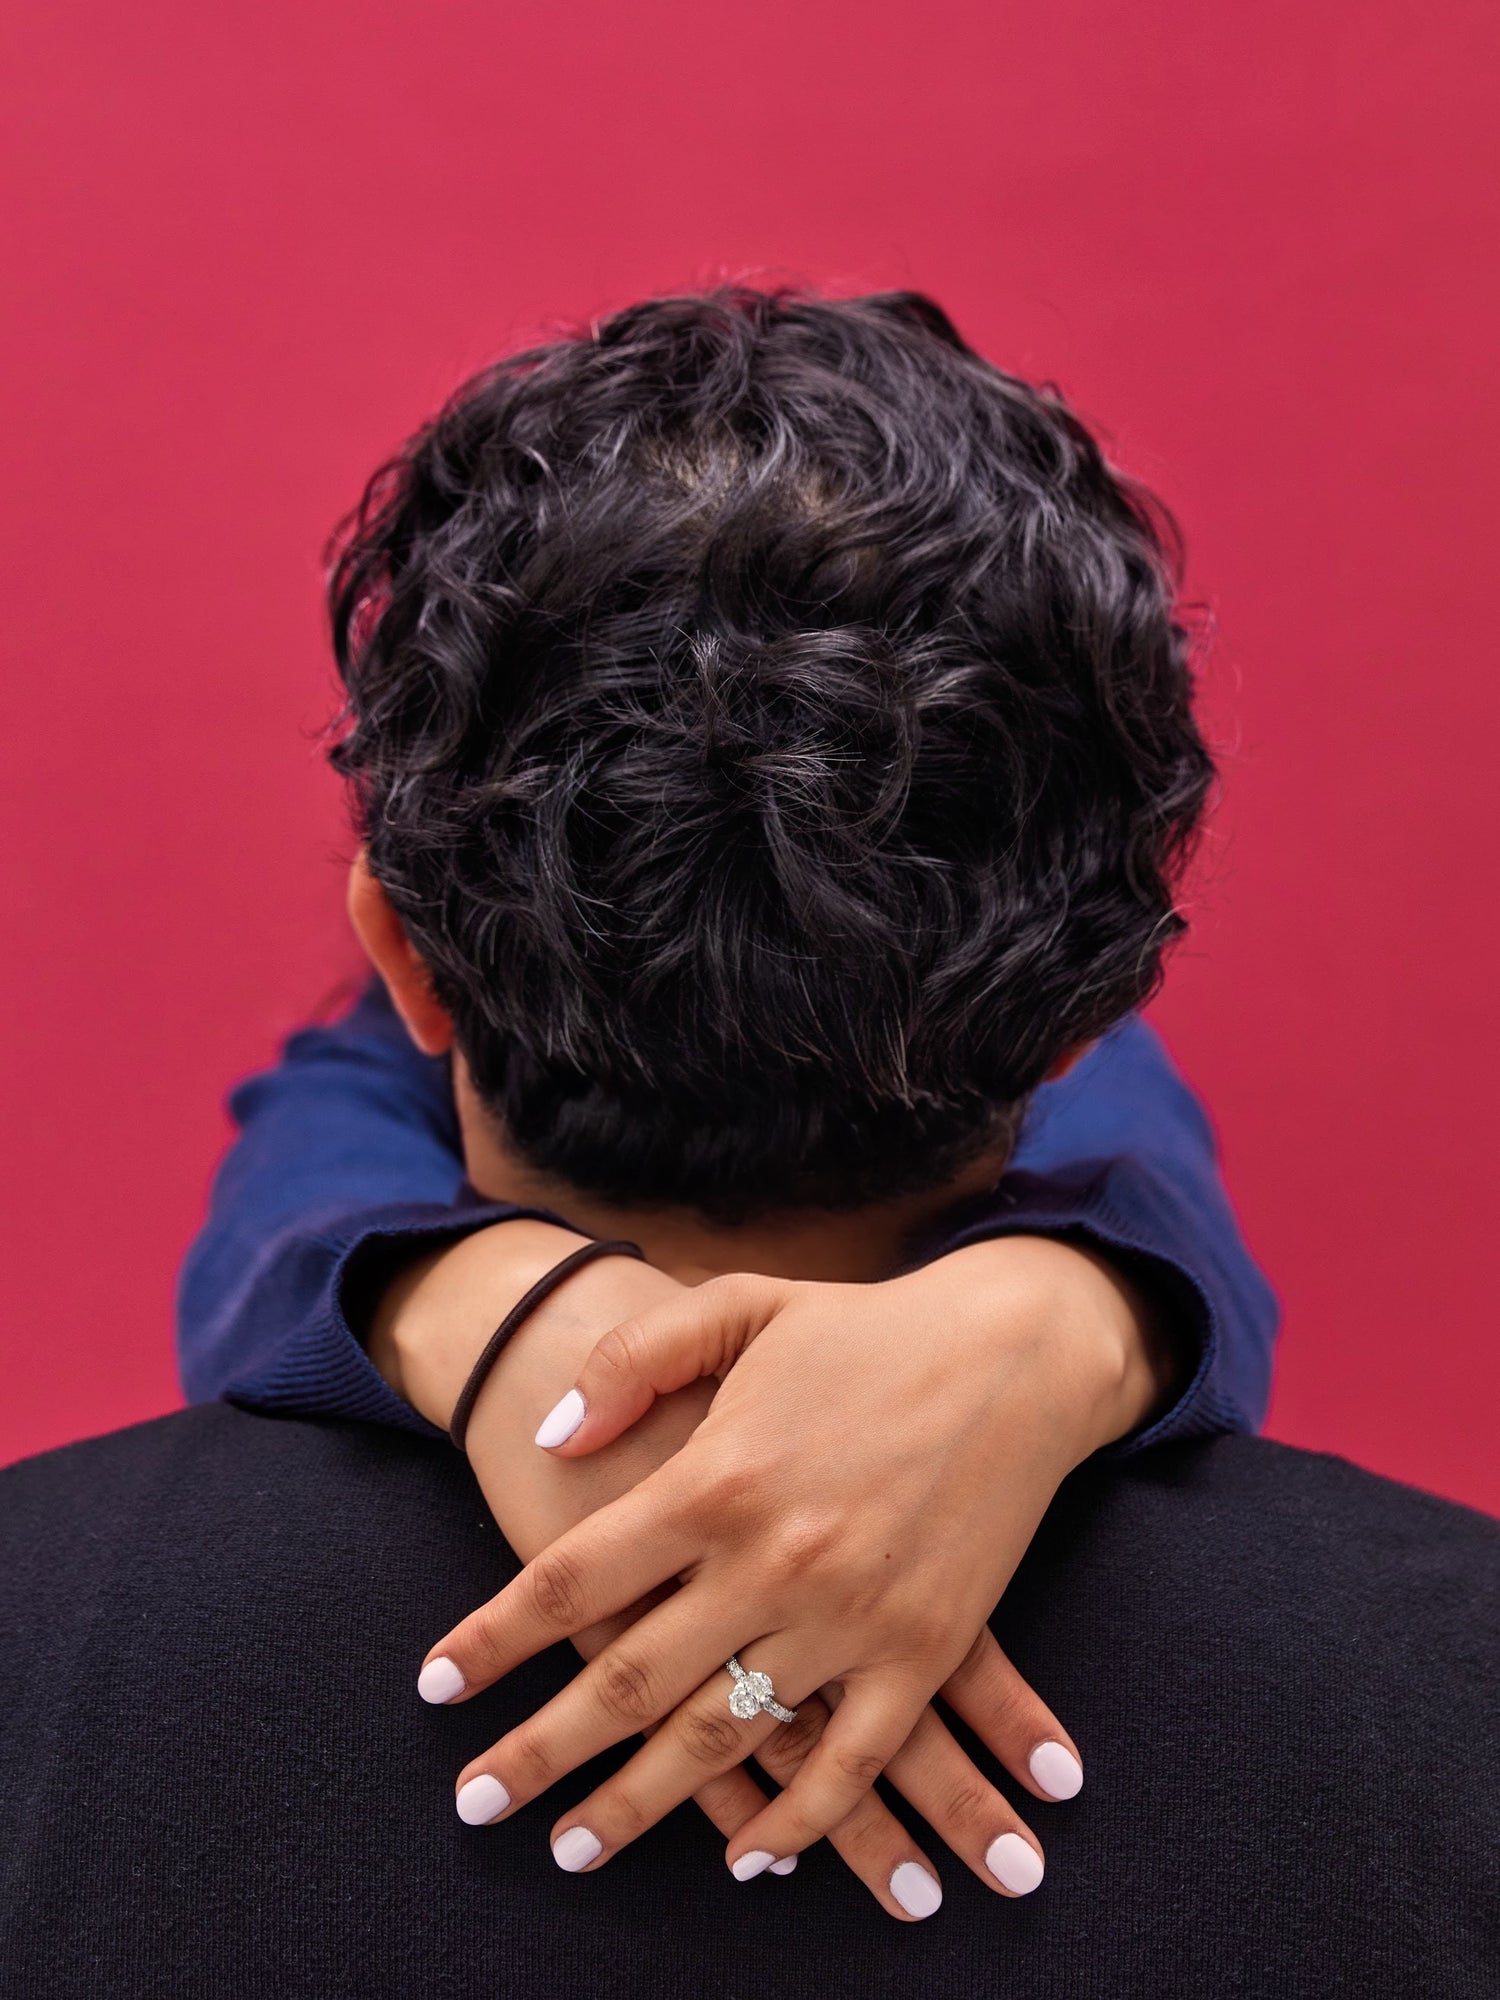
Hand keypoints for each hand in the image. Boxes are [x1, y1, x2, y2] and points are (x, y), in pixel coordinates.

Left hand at [417, 1237, 1165, 1891]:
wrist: (1014, 1352)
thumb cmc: (864, 1327)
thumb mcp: (738, 1307)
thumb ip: (630, 1363)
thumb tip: (550, 1439)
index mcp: (715, 1476)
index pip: (571, 1578)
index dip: (494, 1638)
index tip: (435, 1685)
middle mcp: (771, 1558)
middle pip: (628, 1681)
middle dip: (540, 1752)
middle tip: (474, 1802)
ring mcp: (851, 1614)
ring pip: (723, 1738)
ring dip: (641, 1805)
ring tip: (571, 1847)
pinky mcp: (924, 1648)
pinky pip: (849, 1761)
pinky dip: (798, 1823)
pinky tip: (748, 1857)